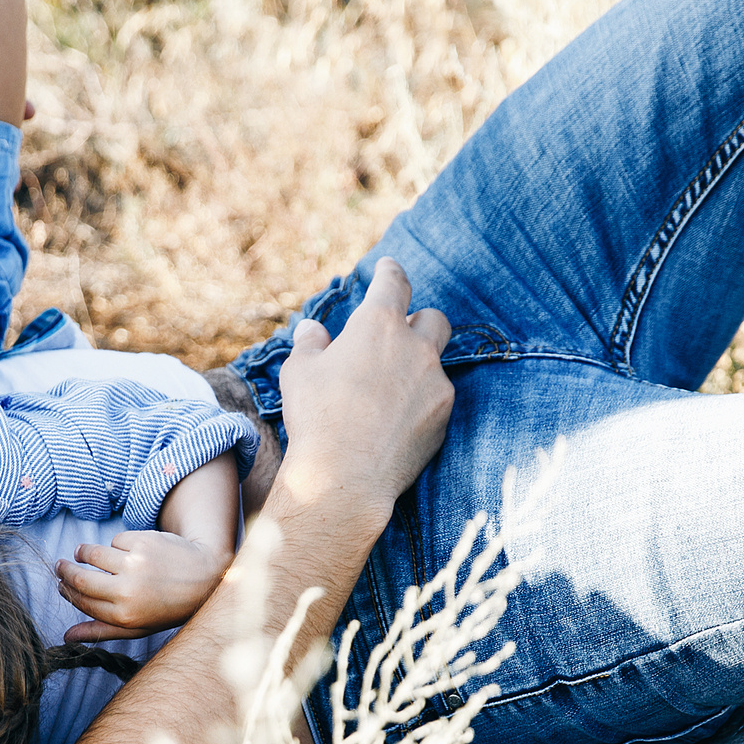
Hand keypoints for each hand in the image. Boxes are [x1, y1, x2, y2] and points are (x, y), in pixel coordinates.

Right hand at [57, 531, 229, 641]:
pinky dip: (118, 545)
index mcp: (124, 615)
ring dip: (82, 552)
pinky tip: (130, 552)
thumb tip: (67, 637)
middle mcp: (128, 590)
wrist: (206, 577)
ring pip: (93, 553)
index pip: (82, 601)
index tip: (61, 585)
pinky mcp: (143, 542)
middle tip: (60, 566)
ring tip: (81, 553)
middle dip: (65, 571)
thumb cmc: (168, 607)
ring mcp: (135, 564)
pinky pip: (116, 540)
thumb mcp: (138, 627)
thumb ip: (102, 630)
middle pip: (81, 578)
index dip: (67, 592)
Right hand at [275, 257, 453, 515]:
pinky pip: (436, 400)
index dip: (391, 271)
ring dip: (419, 367)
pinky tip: (397, 423)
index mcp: (377, 324)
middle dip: (419, 323)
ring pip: (437, 362)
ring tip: (393, 389)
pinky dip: (421, 403)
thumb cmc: (316, 417)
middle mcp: (415, 347)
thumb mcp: (299, 373)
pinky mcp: (444, 416)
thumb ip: (310, 344)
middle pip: (433, 318)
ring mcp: (435, 382)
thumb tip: (311, 329)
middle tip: (398, 337)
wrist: (344, 476)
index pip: (394, 283)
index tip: (389, 266)